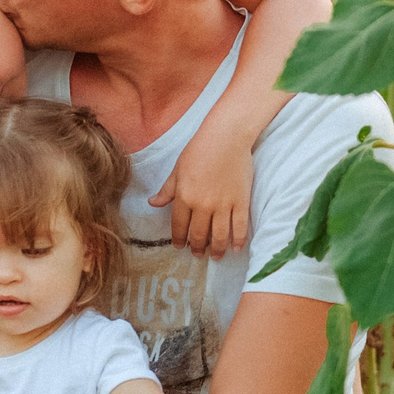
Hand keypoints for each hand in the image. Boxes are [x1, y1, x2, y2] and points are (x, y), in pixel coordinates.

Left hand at [152, 124, 254, 257]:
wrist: (226, 137)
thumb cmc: (199, 150)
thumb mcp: (178, 169)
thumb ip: (167, 190)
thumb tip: (152, 203)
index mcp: (184, 197)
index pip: (180, 226)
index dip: (179, 239)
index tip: (180, 246)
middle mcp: (203, 205)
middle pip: (199, 234)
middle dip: (197, 247)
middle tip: (198, 254)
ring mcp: (223, 205)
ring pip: (219, 235)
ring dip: (216, 249)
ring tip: (215, 256)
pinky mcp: (241, 202)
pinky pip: (240, 227)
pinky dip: (238, 240)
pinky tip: (236, 248)